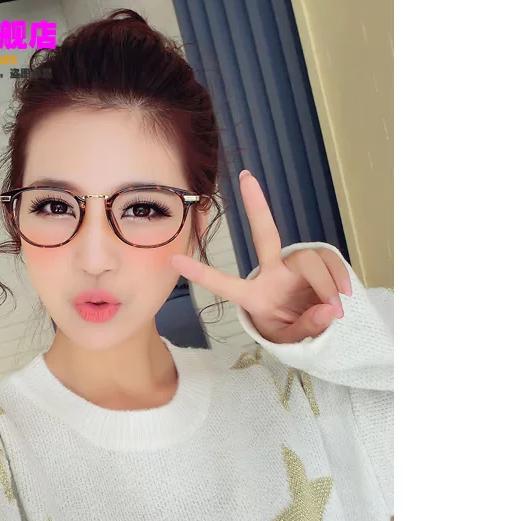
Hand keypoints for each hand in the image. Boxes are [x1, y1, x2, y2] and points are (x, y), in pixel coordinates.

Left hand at [171, 170, 352, 343]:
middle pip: (266, 237)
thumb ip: (306, 328)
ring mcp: (295, 267)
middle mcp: (272, 275)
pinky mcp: (319, 264)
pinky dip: (339, 276)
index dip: (202, 274)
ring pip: (309, 258)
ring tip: (336, 307)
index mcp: (255, 296)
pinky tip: (345, 294)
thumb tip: (328, 310)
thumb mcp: (292, 342)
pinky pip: (329, 259)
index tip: (174, 260)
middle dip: (256, 207)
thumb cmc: (293, 334)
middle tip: (246, 178)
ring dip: (325, 282)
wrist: (319, 332)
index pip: (225, 284)